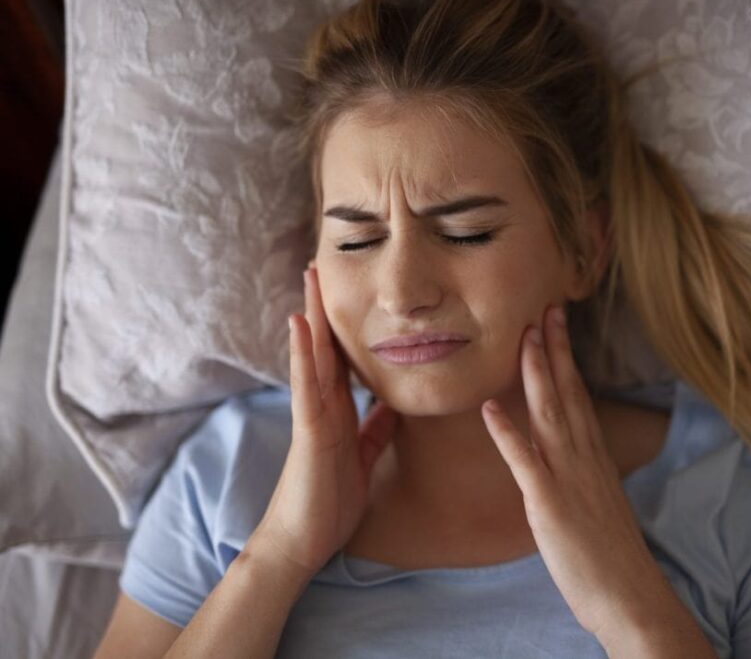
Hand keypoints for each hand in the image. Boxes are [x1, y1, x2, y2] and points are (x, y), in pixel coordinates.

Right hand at [251, 264, 397, 580]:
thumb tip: (393, 405)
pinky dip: (304, 354)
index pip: (343, 360)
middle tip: (324, 265)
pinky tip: (301, 324)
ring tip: (310, 276)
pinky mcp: (308, 431)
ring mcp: (312, 415)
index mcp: (338, 412)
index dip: (347, 326)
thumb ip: (374, 430)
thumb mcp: (363, 457)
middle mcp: (323, 406)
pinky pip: (307, 386)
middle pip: (326, 347)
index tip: (352, 292)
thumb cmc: (330, 502)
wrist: (304, 541)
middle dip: (325, 307)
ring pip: (313, 356)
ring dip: (312, 315)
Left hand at [480, 303, 680, 640]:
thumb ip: (583, 474)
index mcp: (594, 457)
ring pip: (549, 414)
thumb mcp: (599, 502)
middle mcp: (583, 459)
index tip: (557, 324)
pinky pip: (525, 462)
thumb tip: (571, 458)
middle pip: (567, 393)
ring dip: (534, 373)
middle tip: (543, 307)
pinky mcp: (549, 505)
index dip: (566, 358)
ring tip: (522, 337)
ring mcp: (567, 478)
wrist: (630, 596)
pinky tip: (489, 408)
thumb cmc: (612, 556)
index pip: (579, 396)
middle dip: (553, 349)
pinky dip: (507, 433)